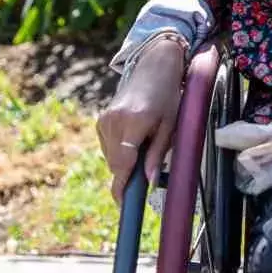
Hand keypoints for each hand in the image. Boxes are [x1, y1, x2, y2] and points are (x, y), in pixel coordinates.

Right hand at [96, 33, 185, 202]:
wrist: (153, 68)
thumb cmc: (168, 96)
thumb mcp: (170, 125)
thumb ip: (157, 154)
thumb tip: (150, 181)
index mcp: (135, 122)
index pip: (123, 163)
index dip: (122, 186)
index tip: (123, 204)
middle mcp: (115, 121)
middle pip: (116, 164)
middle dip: (128, 175)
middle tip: (146, 174)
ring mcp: (104, 120)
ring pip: (111, 158)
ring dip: (125, 162)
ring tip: (145, 143)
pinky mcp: (101, 121)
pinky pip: (108, 148)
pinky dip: (120, 151)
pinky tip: (134, 138)